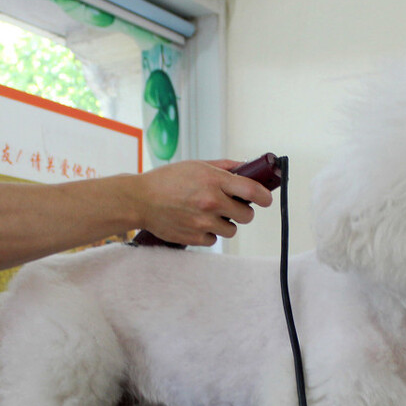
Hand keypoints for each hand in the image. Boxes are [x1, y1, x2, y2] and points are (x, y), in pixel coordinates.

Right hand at [134, 160, 273, 246]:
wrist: (140, 200)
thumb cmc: (166, 180)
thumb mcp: (196, 165)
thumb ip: (224, 167)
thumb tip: (246, 168)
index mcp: (213, 180)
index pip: (252, 190)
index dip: (264, 196)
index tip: (265, 199)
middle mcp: (211, 202)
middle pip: (247, 215)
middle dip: (242, 211)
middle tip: (231, 206)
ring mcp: (203, 222)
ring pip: (232, 230)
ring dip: (225, 223)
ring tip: (210, 215)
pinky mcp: (195, 237)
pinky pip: (214, 239)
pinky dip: (209, 233)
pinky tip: (197, 222)